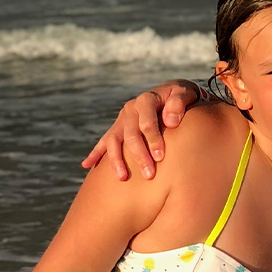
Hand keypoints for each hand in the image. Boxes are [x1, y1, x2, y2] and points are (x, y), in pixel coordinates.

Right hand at [81, 80, 200, 180]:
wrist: (172, 93)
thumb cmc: (181, 96)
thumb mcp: (185, 93)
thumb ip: (179, 103)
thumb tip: (170, 122)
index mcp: (146, 100)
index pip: (147, 122)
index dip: (153, 139)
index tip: (161, 156)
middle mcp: (131, 109)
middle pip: (130, 135)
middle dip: (139, 156)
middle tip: (149, 174)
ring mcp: (122, 119)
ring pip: (114, 141)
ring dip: (116, 160)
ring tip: (123, 178)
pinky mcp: (118, 128)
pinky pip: (104, 142)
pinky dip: (95, 153)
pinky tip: (87, 165)